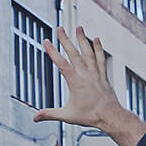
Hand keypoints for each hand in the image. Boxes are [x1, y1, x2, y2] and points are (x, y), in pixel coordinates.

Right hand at [33, 25, 145, 145]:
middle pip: (74, 53)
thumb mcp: (67, 115)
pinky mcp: (103, 75)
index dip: (52, 52)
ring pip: (88, 53)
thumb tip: (35, 117)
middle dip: (65, 40)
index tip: (46, 41)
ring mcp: (95, 73)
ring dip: (82, 39)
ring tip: (78, 27)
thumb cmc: (90, 116)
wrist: (110, 116)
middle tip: (60, 28)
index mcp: (75, 82)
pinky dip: (98, 49)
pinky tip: (96, 39)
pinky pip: (100, 59)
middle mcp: (86, 75)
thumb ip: (50, 114)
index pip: (61, 64)